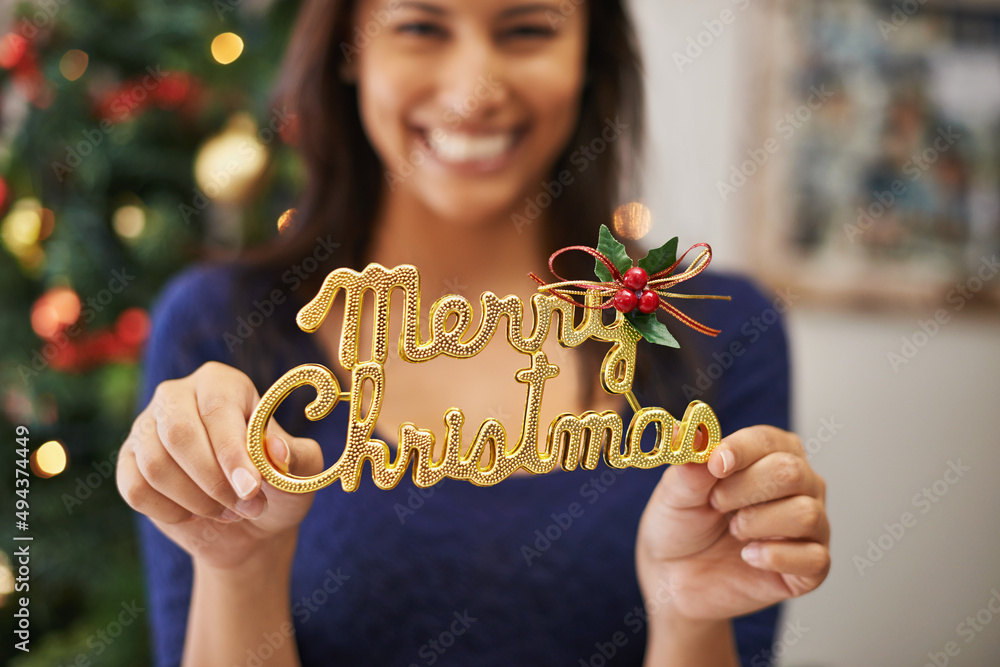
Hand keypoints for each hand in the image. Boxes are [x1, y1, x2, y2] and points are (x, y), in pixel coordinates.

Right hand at [116, 361, 324, 570]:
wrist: (250, 524)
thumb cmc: (277, 486)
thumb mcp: (301, 471)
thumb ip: (296, 456)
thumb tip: (275, 448)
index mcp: (221, 383)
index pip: (217, 410)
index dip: (232, 451)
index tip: (251, 488)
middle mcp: (177, 395)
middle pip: (179, 434)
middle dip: (213, 480)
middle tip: (247, 506)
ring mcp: (146, 427)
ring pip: (156, 466)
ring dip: (197, 500)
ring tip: (231, 512)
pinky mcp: (128, 461)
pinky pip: (136, 488)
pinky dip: (172, 511)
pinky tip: (197, 513)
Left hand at [635, 424, 829, 620]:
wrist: (676, 577)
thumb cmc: (682, 525)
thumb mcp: (676, 493)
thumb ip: (690, 466)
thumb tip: (692, 435)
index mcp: (769, 454)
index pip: (767, 440)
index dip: (740, 451)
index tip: (716, 464)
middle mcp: (800, 484)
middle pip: (792, 473)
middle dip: (745, 489)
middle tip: (716, 503)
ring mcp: (811, 525)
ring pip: (805, 514)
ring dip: (758, 523)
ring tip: (734, 531)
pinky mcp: (812, 567)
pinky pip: (814, 558)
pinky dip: (774, 557)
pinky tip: (749, 556)